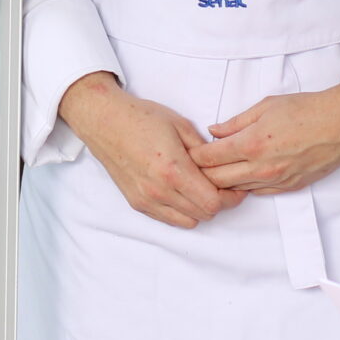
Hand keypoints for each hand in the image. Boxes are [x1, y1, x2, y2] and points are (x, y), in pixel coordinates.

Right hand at [58, 72, 240, 228]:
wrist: (105, 121)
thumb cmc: (141, 118)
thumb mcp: (181, 125)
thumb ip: (204, 150)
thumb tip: (221, 167)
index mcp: (173, 169)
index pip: (213, 202)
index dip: (230, 197)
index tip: (235, 187)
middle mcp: (159, 190)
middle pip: (204, 214)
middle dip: (218, 202)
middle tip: (221, 186)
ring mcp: (147, 199)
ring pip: (188, 221)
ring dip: (199, 209)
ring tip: (200, 188)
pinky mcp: (137, 203)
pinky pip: (169, 219)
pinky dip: (182, 211)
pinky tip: (182, 192)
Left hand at [193, 51, 339, 195]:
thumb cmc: (306, 109)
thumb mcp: (265, 107)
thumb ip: (235, 122)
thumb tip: (213, 131)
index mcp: (251, 144)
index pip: (209, 159)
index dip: (193, 156)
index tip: (186, 151)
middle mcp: (261, 168)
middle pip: (217, 180)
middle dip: (201, 173)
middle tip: (192, 165)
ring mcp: (276, 181)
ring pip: (236, 190)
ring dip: (222, 182)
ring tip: (212, 172)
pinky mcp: (290, 187)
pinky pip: (258, 193)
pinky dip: (244, 187)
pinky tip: (240, 176)